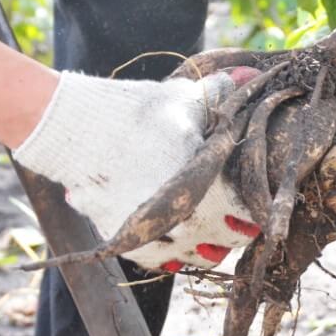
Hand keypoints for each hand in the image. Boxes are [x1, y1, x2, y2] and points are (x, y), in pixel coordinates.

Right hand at [13, 70, 260, 271]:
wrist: (80, 132)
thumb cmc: (138, 112)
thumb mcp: (182, 99)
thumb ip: (219, 93)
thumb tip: (249, 74)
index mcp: (211, 182)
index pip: (249, 209)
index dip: (255, 209)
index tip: (254, 205)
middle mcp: (190, 214)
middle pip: (228, 238)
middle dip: (234, 231)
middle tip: (234, 223)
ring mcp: (161, 231)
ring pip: (198, 255)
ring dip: (206, 247)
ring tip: (208, 238)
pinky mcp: (131, 241)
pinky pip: (162, 262)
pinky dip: (171, 258)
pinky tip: (177, 249)